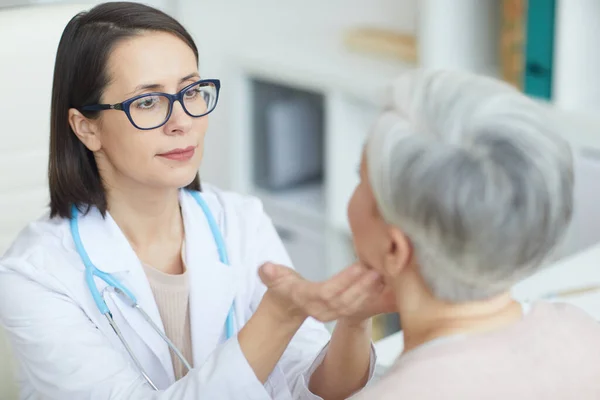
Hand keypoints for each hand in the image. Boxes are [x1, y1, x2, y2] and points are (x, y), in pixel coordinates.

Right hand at [258, 262, 395, 323]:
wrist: (285, 306)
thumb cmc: (281, 285)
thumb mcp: (272, 277)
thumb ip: (270, 273)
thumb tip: (265, 268)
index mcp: (304, 298)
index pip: (327, 292)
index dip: (344, 281)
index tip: (360, 266)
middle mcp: (319, 310)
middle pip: (344, 300)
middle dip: (363, 286)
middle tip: (379, 269)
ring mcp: (330, 314)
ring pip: (353, 305)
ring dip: (370, 291)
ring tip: (385, 275)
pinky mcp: (339, 313)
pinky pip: (356, 306)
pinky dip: (370, 295)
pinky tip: (383, 282)